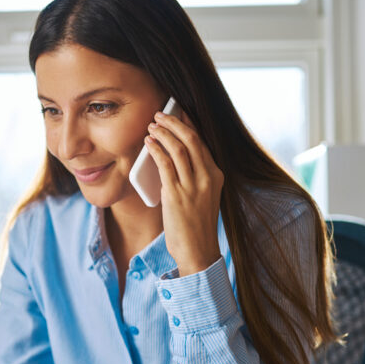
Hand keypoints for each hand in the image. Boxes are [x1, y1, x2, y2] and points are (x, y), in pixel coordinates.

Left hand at [143, 110, 223, 276]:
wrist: (197, 251)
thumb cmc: (196, 226)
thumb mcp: (202, 196)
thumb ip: (193, 177)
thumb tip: (172, 157)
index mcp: (215, 176)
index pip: (202, 142)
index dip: (188, 124)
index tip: (177, 112)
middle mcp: (207, 177)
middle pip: (191, 139)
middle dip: (174, 122)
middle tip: (159, 114)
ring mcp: (192, 186)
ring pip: (178, 148)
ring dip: (163, 133)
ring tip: (151, 126)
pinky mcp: (176, 194)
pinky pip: (165, 164)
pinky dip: (156, 150)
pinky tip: (149, 144)